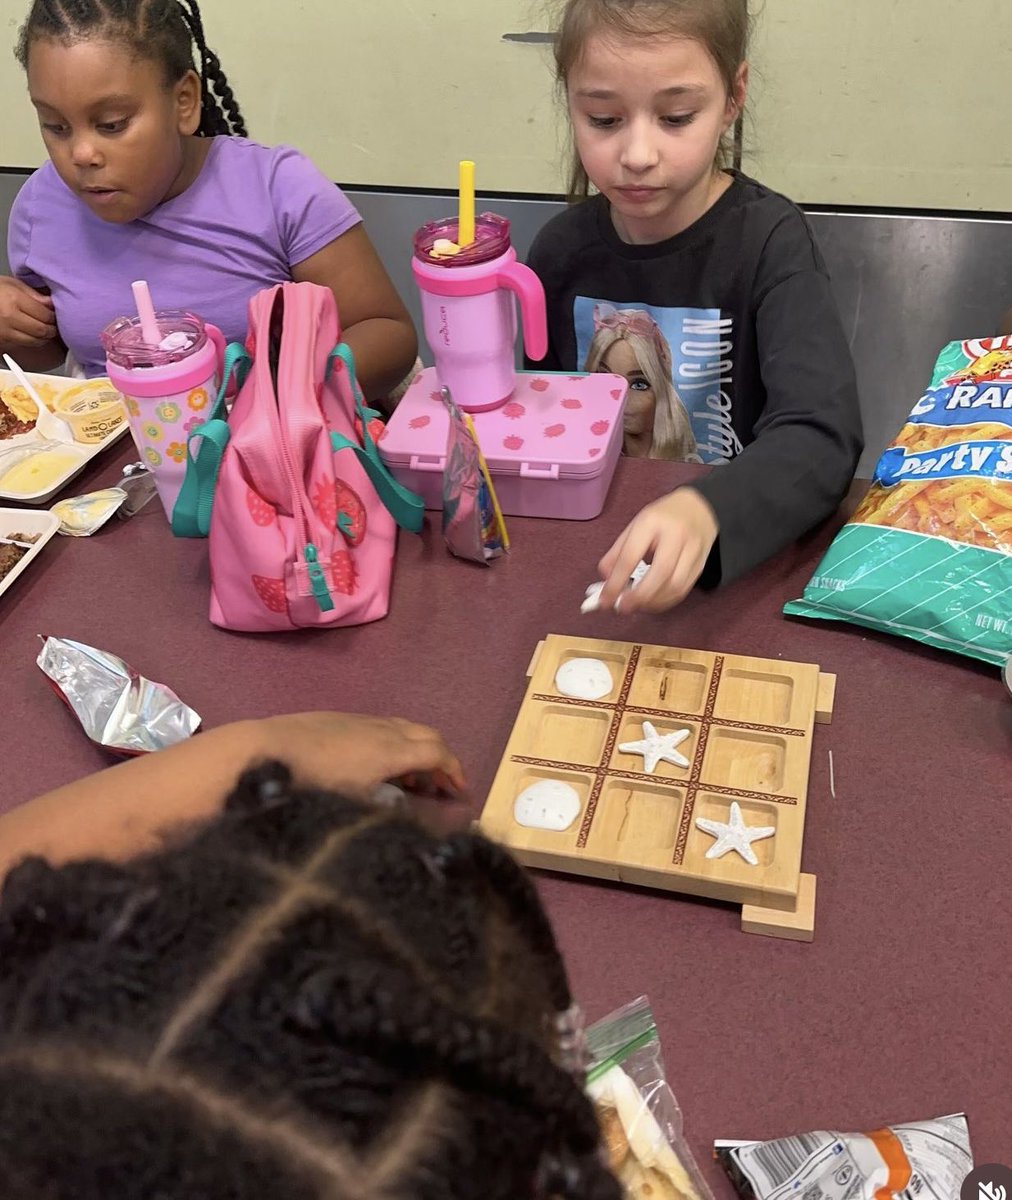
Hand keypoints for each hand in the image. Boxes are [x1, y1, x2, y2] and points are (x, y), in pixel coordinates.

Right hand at [0, 276, 56, 348]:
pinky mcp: (2, 341)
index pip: (44, 314)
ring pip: (35, 341)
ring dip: (44, 337)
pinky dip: (33, 341)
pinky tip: (34, 334)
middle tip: (53, 324)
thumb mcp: (12, 284)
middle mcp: (9, 317)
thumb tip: (51, 303)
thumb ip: (33, 294)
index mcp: (13, 300)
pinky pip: (24, 344)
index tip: (54, 314)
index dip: (53, 316)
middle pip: (41, 330)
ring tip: (45, 329)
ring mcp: (4, 331)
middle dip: (51, 328)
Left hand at [251, 712, 465, 799]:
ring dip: (417, 750)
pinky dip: (396, 743)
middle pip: (427, 735)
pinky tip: (377, 765)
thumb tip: (419, 820)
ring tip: (411, 779)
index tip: (460, 792)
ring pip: (404, 728)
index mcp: (391, 751)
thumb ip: (392, 811)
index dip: (454, 772)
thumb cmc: (312, 784)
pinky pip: (383, 726)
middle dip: (441, 759)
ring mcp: (361, 719)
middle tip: (442, 786)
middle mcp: (383, 729)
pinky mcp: (340, 717)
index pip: (438, 753)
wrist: (264, 751)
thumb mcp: (355, 806)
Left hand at [597, 487, 718, 613]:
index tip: (604, 600)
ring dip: (653, 602)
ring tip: (637, 606)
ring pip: (675, 586)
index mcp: (652, 522)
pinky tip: (653, 602)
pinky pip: (684, 590)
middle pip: (660, 573)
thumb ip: (617, 552)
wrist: (699, 508)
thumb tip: (606, 580)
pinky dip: (666, 601)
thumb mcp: (634, 526)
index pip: (631, 556)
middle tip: (624, 607)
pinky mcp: (701, 564)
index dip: (616, 582)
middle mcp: (675, 535)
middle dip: (639, 596)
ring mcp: (693, 550)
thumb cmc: (662, 518)